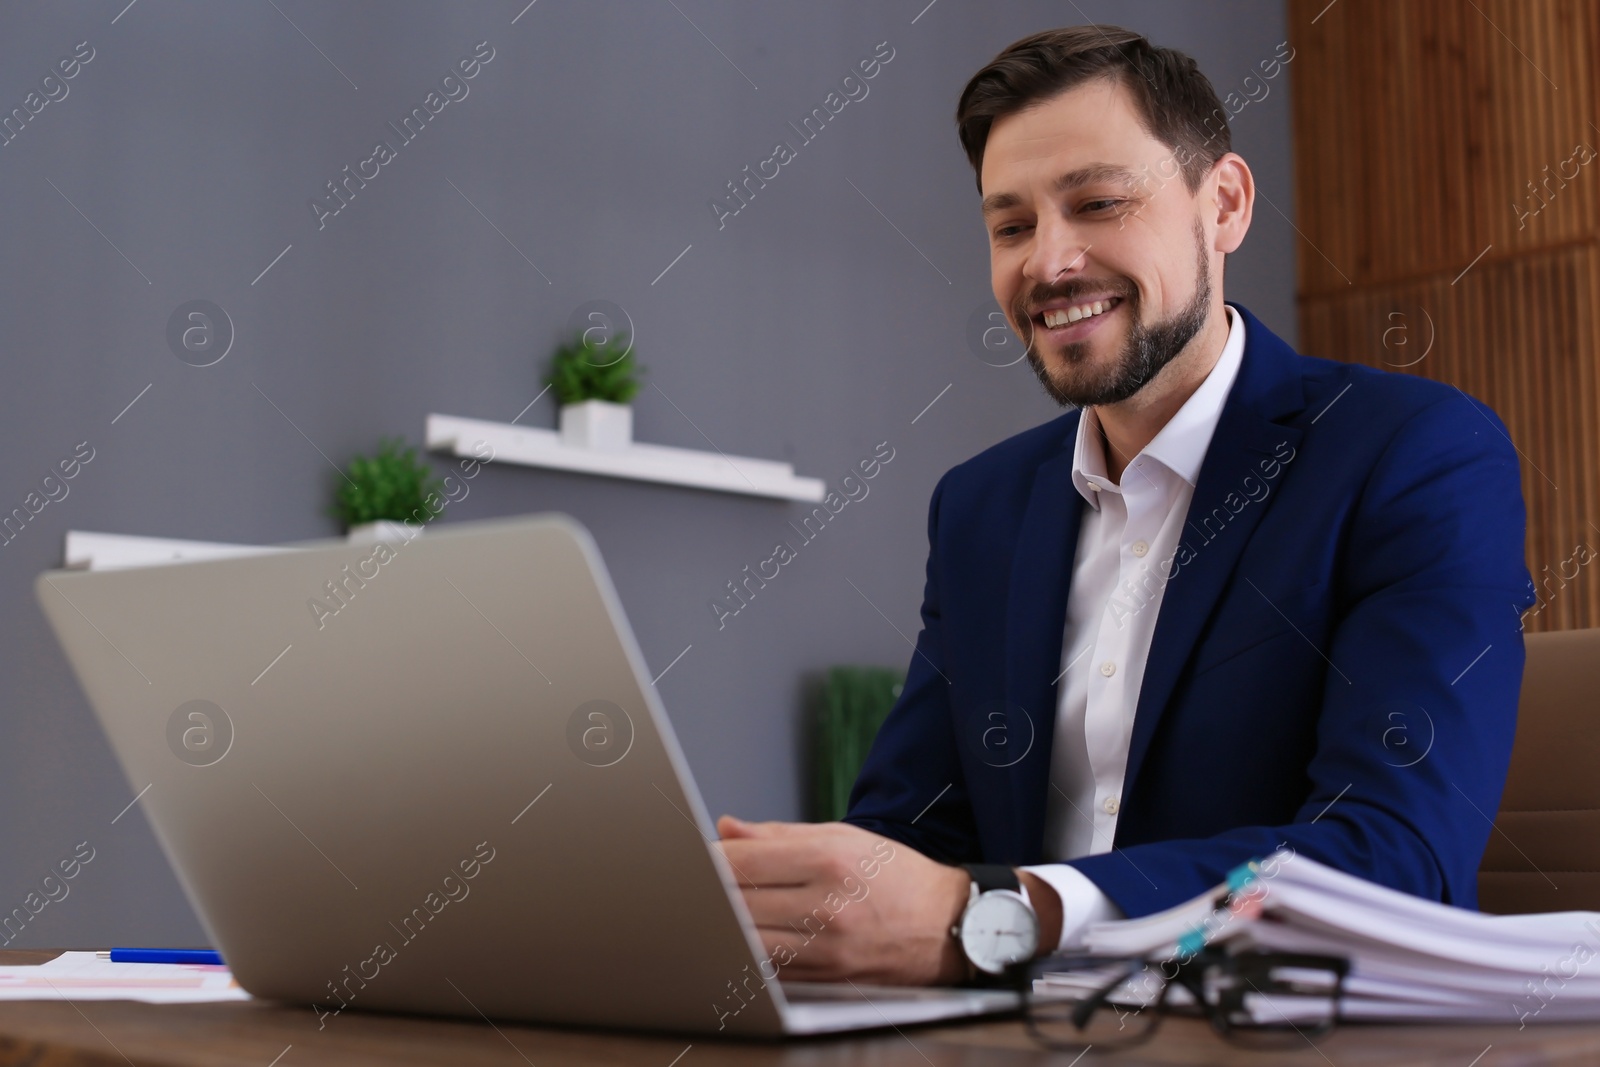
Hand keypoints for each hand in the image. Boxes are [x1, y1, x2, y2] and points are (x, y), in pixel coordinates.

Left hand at [714, 816, 968, 984]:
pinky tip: (738, 939)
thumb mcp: (844, 837)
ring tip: (707, 912)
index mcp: (829, 858)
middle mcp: (827, 903)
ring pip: (748, 939)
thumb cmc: (896, 875)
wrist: (948, 925)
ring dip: (723, 926)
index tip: (692, 858)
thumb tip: (726, 828)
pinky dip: (748, 952)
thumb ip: (779, 835)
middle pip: (739, 901)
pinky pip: (770, 966)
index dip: (709, 859)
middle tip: (688, 884)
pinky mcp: (828, 976)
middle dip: (709, 892)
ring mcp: (827, 945)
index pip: (745, 861)